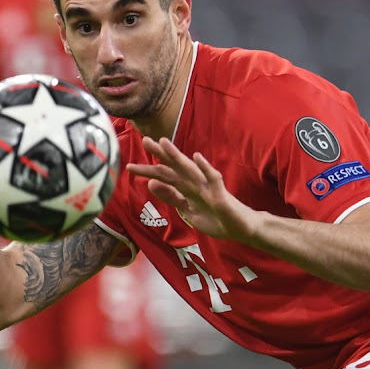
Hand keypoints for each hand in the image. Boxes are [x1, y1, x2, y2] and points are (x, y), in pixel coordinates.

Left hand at [126, 137, 257, 241]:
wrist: (240, 228)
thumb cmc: (214, 217)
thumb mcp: (186, 211)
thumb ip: (170, 198)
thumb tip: (150, 184)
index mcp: (185, 188)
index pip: (164, 176)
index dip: (148, 170)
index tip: (129, 166)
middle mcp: (194, 183)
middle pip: (173, 168)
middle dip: (159, 155)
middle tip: (144, 140)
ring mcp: (207, 186)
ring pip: (189, 169)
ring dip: (176, 156)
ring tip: (163, 143)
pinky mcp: (220, 193)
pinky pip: (212, 178)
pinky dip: (205, 168)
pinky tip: (197, 157)